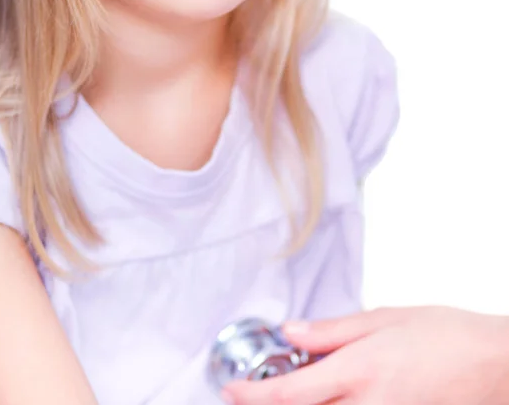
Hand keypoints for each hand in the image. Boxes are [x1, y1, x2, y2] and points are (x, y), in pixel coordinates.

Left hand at [223, 306, 508, 404]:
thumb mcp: (385, 319)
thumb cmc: (447, 335)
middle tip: (251, 397)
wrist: (500, 365)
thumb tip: (291, 332)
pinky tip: (327, 400)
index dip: (252, 395)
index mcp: (359, 371)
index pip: (289, 393)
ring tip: (291, 394)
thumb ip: (331, 331)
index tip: (233, 391)